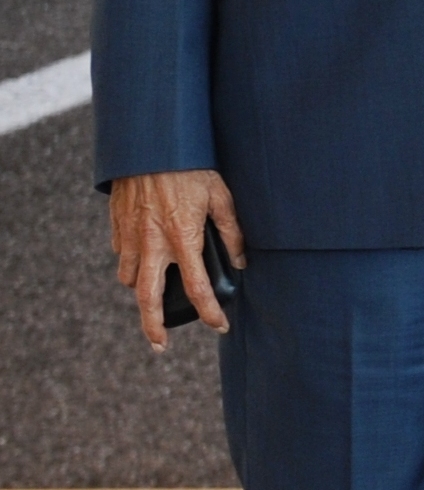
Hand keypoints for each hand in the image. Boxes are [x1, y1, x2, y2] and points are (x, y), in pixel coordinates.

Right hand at [111, 169, 243, 349]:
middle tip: (159, 344)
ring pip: (130, 277)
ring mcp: (130, 235)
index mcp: (183, 238)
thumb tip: (242, 261)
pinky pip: (120, 254)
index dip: (211, 312)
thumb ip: (232, 231)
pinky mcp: (116, 225)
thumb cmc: (191, 169)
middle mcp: (152, 243)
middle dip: (152, 326)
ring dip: (141, 289)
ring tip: (156, 293)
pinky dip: (131, 262)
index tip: (220, 326)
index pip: (197, 288)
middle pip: (147, 298)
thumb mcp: (222, 197)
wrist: (149, 145)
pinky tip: (144, 259)